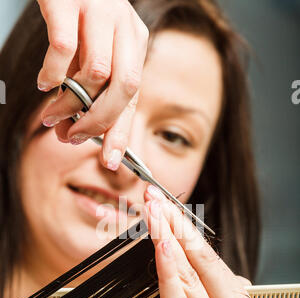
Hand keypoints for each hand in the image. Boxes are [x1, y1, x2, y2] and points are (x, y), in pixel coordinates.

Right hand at [37, 0, 148, 169]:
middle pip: (124, 88)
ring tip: (53, 114)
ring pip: (95, 73)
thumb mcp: (93, 52)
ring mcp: (99, 11)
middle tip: (73, 137)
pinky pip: (63, 49)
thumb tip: (75, 131)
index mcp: (134, 42)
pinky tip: (44, 82)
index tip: (110, 161)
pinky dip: (52, 74)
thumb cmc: (76, 17)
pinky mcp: (70, 1)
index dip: (121, 132)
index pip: (133, 97)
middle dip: (98, 122)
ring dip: (71, 104)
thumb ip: (90, 89)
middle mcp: (124, 27)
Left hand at [143, 185, 252, 297]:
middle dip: (174, 222)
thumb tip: (211, 273)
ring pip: (188, 274)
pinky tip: (159, 251)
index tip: (166, 203)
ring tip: (151, 212)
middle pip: (199, 258)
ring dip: (167, 240)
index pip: (209, 256)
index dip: (185, 227)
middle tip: (154, 196)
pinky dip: (168, 274)